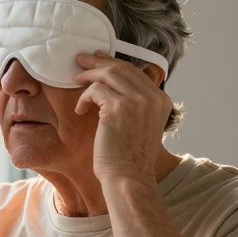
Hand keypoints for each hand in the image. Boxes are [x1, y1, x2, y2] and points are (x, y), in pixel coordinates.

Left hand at [73, 51, 171, 183]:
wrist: (128, 177)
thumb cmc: (129, 157)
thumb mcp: (142, 126)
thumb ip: (137, 105)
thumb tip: (113, 86)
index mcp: (161, 100)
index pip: (136, 71)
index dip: (114, 63)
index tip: (100, 59)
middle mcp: (152, 97)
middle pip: (122, 68)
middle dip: (99, 62)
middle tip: (81, 61)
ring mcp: (136, 101)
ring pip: (108, 74)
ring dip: (89, 75)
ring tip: (76, 79)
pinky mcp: (117, 107)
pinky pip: (95, 90)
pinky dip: (84, 98)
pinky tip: (80, 110)